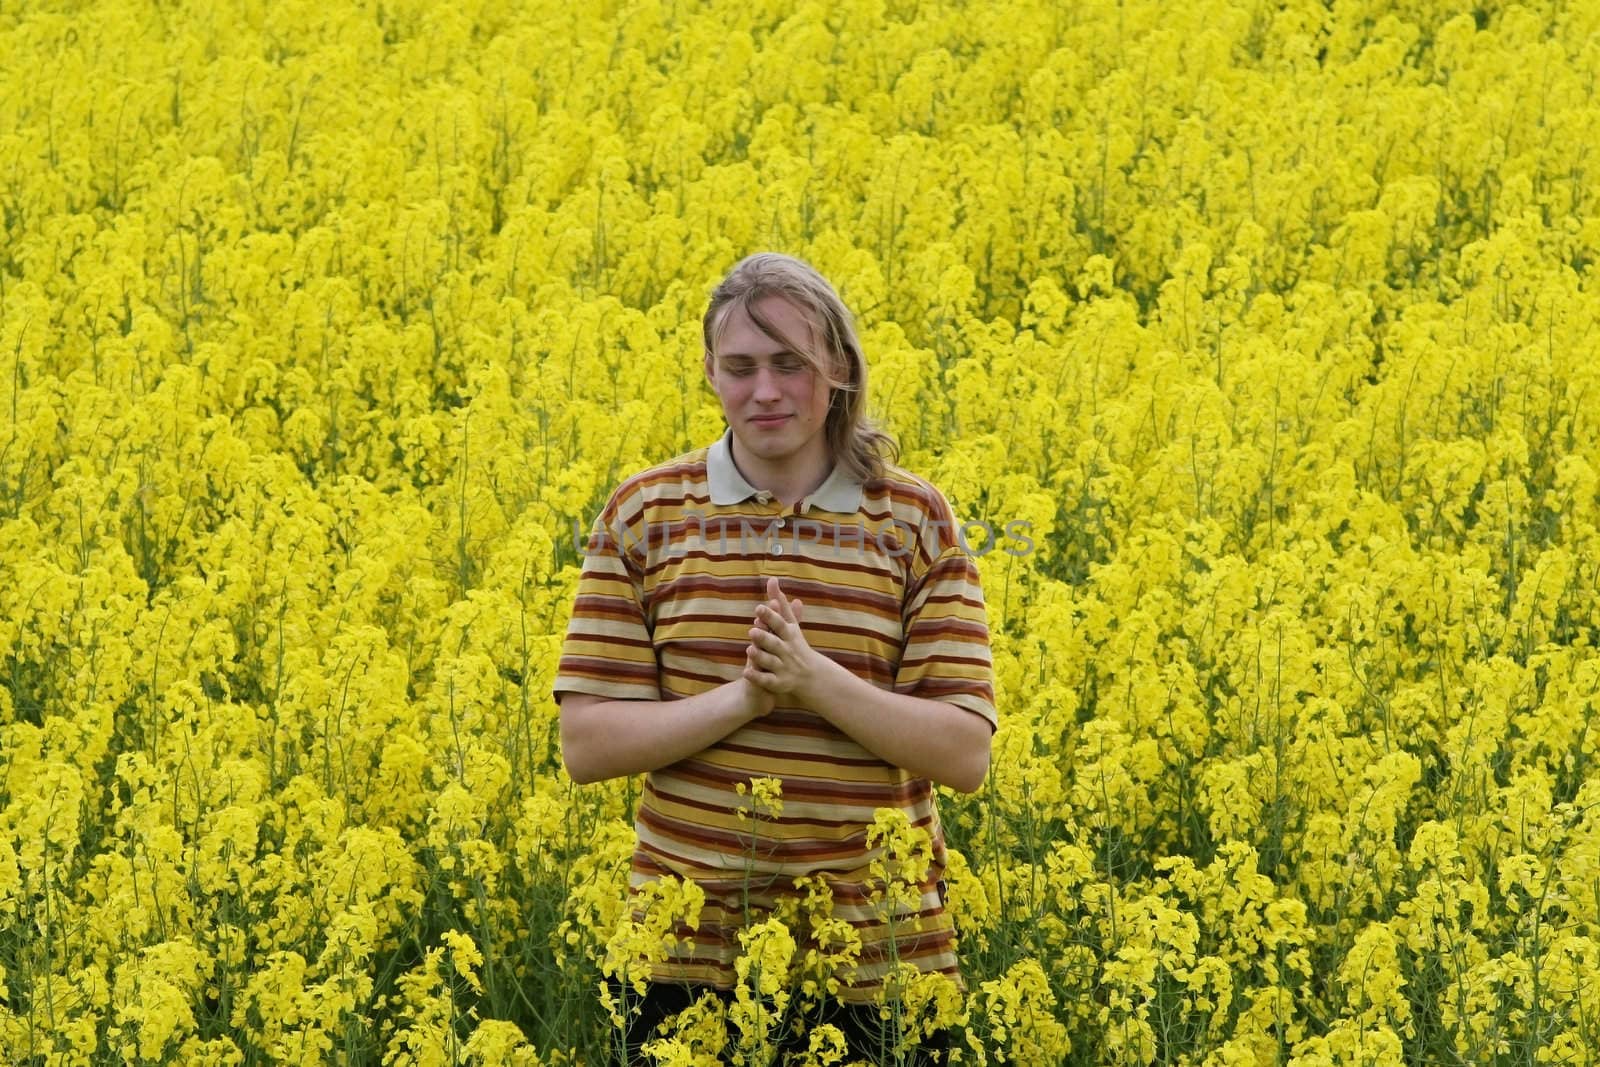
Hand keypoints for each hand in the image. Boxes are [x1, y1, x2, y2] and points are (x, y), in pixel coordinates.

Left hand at [743, 577, 823, 702]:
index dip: (770, 617)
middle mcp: (787, 651)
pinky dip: (757, 677)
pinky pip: (767, 681)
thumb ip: (780, 603)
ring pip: (770, 662)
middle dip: (765, 637)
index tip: (759, 607)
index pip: (780, 624)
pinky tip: (746, 672)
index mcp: (790, 635)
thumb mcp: (790, 624)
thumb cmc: (796, 644)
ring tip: (749, 650)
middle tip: (752, 631)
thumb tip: (772, 579)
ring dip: (760, 657)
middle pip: (775, 644)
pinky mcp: (779, 683)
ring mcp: (784, 668)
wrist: (812, 675)